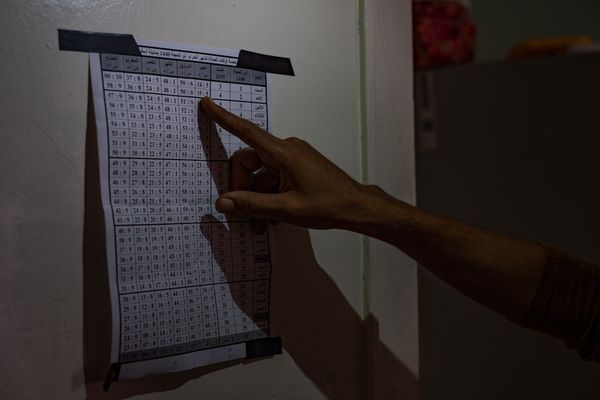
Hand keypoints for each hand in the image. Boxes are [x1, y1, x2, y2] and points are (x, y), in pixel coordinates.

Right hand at [199, 97, 379, 229]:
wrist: (356, 207)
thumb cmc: (327, 205)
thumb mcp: (286, 209)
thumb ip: (253, 205)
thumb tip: (224, 202)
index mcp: (283, 153)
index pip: (246, 131)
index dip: (224, 117)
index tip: (207, 104)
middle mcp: (287, 150)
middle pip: (250, 161)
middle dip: (242, 186)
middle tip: (241, 212)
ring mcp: (294, 158)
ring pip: (262, 173)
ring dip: (257, 197)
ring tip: (259, 224)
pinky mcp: (299, 167)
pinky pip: (275, 177)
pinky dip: (269, 195)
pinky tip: (272, 218)